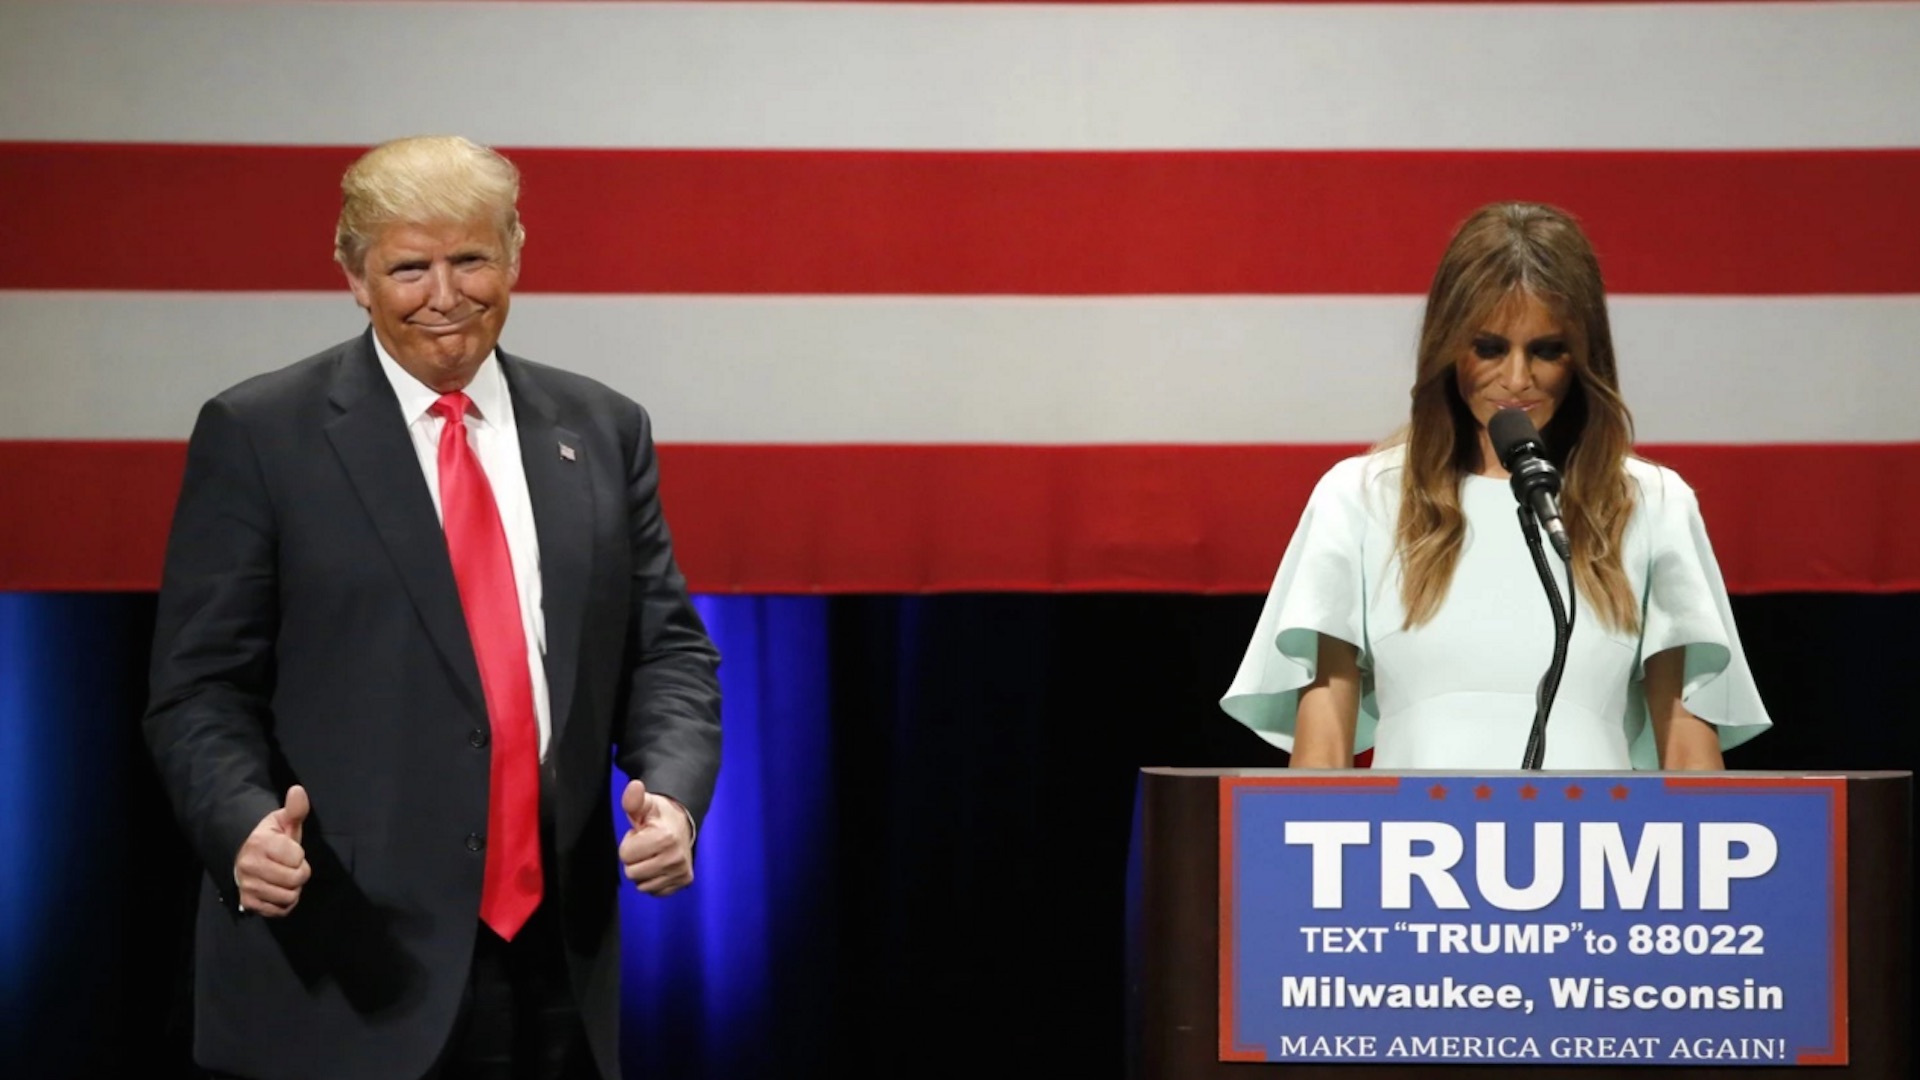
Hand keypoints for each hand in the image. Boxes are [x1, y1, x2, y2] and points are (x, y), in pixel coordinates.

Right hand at [234, 785, 311, 915]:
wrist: (244, 855)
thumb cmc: (271, 838)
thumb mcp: (283, 821)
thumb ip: (295, 809)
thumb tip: (298, 790)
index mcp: (260, 843)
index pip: (298, 858)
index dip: (300, 855)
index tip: (290, 850)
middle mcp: (250, 866)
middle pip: (295, 880)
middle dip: (300, 873)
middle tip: (290, 866)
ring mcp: (248, 886)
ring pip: (289, 897)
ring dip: (293, 889)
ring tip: (283, 877)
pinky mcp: (248, 903)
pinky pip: (279, 911)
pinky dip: (285, 903)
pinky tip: (278, 890)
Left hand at [617, 780, 693, 895]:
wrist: (683, 824)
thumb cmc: (658, 816)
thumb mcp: (645, 805)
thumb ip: (634, 799)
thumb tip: (634, 786)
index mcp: (665, 838)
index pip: (625, 856)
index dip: (629, 844)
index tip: (641, 835)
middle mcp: (676, 858)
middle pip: (632, 873)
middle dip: (635, 859)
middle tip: (646, 846)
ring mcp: (681, 872)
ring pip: (642, 885)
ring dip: (643, 871)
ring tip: (653, 854)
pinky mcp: (684, 881)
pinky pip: (655, 891)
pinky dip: (653, 880)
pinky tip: (659, 865)